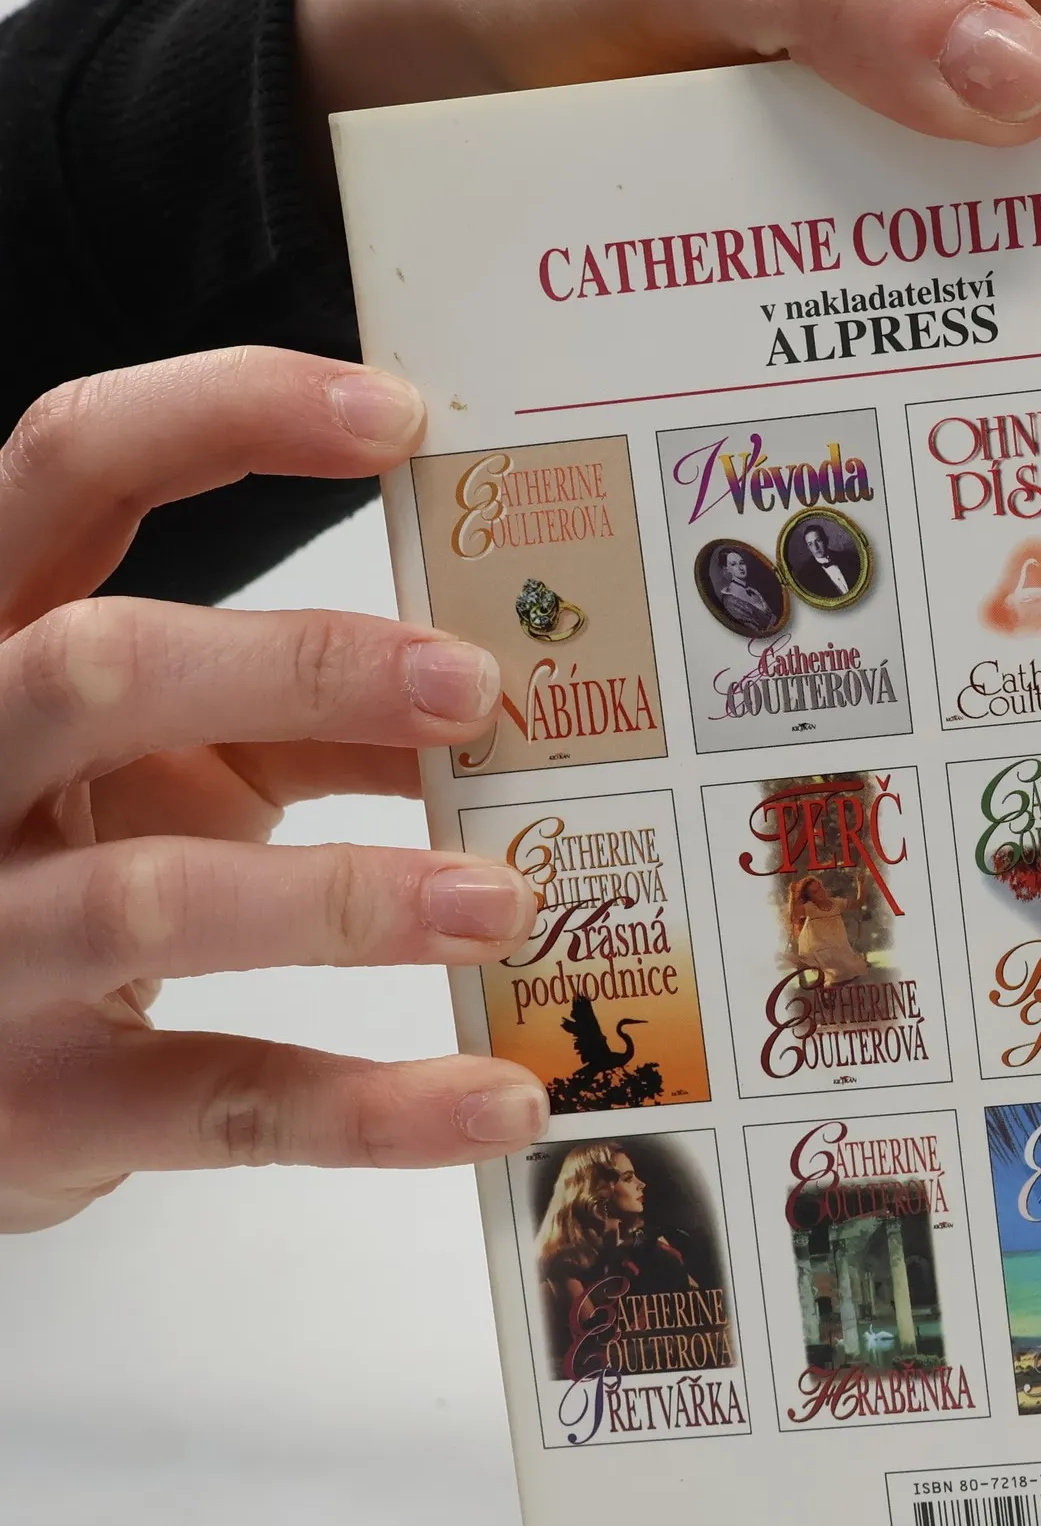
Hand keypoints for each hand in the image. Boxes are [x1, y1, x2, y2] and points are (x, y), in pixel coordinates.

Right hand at [0, 348, 549, 1232]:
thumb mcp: (160, 765)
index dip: (226, 416)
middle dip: (296, 664)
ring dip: (353, 894)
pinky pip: (220, 1100)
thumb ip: (295, 717)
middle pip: (95, 666)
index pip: (74, 467)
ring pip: (152, 896)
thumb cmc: (67, 876)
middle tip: (474, 689)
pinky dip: (377, 1108)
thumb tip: (495, 690)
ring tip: (508, 900)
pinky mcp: (39, 1109)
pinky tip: (499, 1100)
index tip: (402, 416)